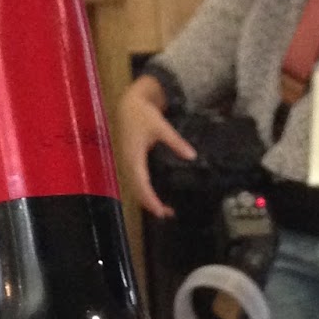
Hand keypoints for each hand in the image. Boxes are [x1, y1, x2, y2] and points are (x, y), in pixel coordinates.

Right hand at [115, 73, 195, 218]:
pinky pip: (135, 183)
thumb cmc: (142, 113)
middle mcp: (128, 164)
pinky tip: (155, 197)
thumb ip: (176, 142)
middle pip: (137, 192)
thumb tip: (192, 156)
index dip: (150, 200)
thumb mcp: (161, 126)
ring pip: (135, 189)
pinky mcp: (129, 164)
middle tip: (168, 214)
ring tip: (164, 210)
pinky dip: (144, 192)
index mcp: (134, 157)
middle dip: (150, 205)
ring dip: (147, 200)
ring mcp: (127, 165)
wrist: (127, 104)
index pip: (141, 185)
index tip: (160, 211)